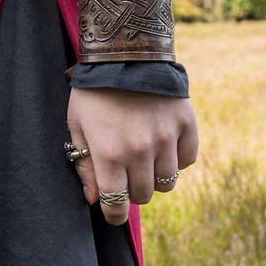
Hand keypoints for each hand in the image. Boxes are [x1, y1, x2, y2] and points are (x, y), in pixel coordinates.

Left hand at [66, 87, 198, 225]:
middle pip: (143, 196)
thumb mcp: (78, 124)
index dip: (114, 214)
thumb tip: (94, 200)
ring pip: (167, 182)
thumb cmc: (94, 89)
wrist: (126, 50)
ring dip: (154, 176)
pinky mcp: (186, 124)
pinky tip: (163, 142)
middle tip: (126, 172)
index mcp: (109, 153)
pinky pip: (187, 160)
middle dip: (132, 190)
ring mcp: (166, 138)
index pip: (116, 206)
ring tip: (144, 157)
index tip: (113, 211)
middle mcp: (140, 150)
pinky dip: (176, 157)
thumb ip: (85, 164)